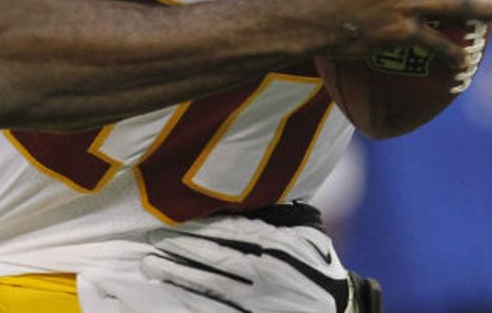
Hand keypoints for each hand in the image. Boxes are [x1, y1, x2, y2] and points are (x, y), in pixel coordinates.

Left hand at [142, 205, 351, 311]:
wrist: (342, 309)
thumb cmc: (320, 265)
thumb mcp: (309, 232)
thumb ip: (279, 214)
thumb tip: (250, 190)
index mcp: (279, 245)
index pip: (229, 232)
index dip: (197, 226)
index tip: (170, 221)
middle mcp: (268, 272)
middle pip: (215, 259)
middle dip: (179, 250)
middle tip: (150, 241)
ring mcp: (260, 302)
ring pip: (211, 288)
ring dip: (178, 277)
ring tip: (151, 267)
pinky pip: (216, 312)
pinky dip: (192, 304)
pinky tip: (171, 297)